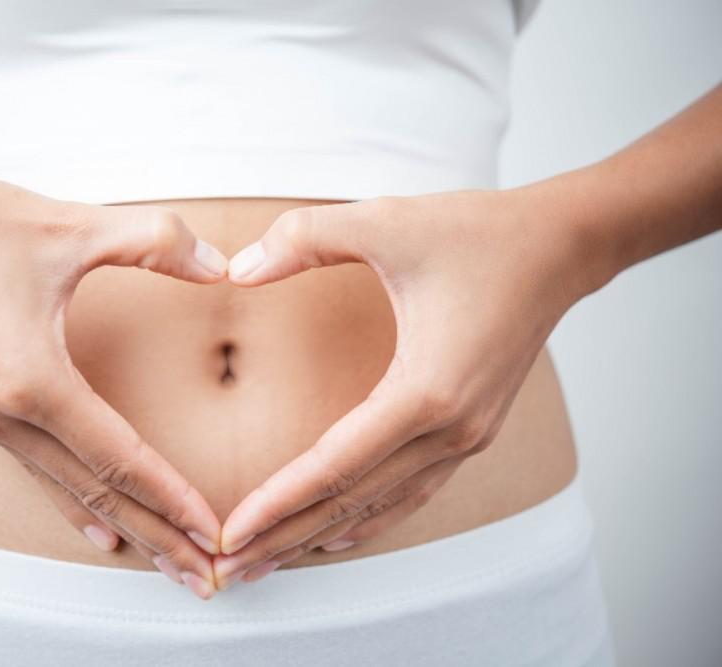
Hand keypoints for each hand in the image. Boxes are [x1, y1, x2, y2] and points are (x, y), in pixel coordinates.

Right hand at [0, 161, 227, 597]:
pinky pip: (38, 471)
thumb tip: (222, 266)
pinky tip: (99, 530)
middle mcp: (5, 414)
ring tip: (167, 564)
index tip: (215, 534)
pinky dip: (76, 504)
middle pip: (98, 493)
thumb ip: (156, 243)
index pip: (120, 458)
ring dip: (124, 527)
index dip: (172, 498)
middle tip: (207, 578)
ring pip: (69, 490)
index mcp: (31, 380)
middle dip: (158, 537)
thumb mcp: (71, 224)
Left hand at [212, 190, 588, 587]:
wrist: (561, 246)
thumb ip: (304, 239)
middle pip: (353, 503)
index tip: (229, 534)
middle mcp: (451, 430)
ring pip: (381, 507)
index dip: (277, 503)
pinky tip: (334, 533)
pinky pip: (410, 492)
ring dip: (320, 536)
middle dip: (286, 538)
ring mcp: (467, 437)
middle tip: (229, 569)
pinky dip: (367, 519)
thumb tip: (235, 270)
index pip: (335, 467)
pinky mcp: (471, 431)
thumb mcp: (386, 220)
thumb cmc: (479, 233)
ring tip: (267, 561)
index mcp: (426, 390)